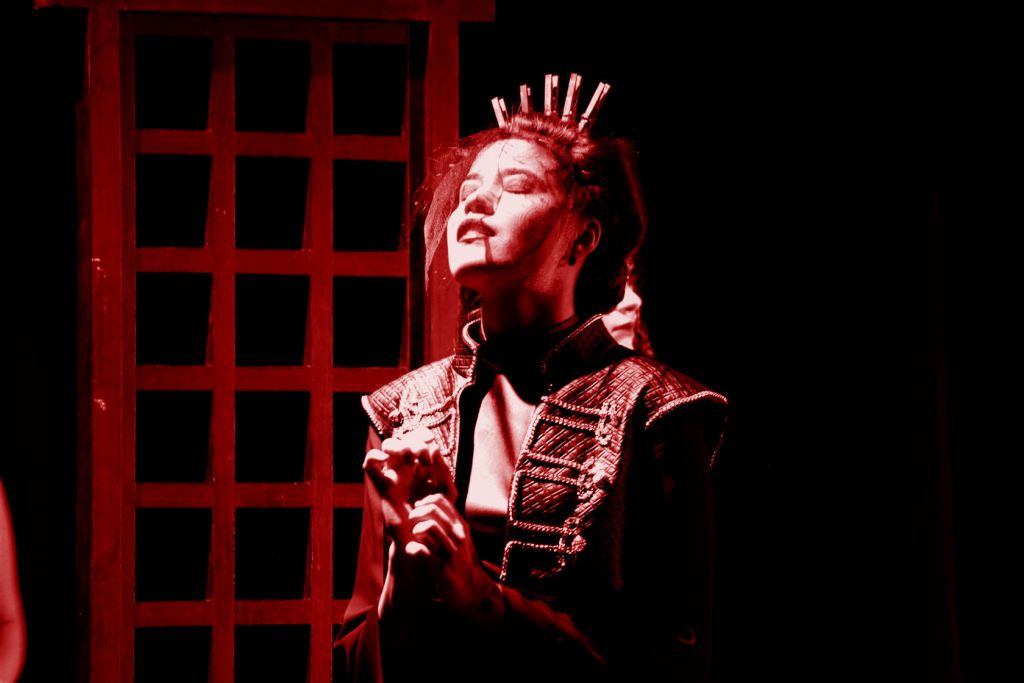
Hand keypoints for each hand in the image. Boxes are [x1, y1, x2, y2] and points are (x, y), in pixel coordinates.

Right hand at [363, 427, 454, 547]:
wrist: (424, 535)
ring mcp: (394, 473)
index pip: (419, 435)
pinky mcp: (382, 485)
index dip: (423, 434)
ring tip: (409, 459)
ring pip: (388, 444)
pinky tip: (386, 460)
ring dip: (399, 446)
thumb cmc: (437, 515)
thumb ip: (444, 470)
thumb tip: (434, 448)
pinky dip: (374, 456)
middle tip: (424, 460)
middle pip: (404, 437)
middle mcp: (408, 464)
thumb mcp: (447, 491)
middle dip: (415, 443)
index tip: (432, 445)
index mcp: (424, 462)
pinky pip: (369, 465)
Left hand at [407, 493, 504, 624]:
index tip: (418, 510)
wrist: (473, 591)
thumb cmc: (460, 562)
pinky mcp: (442, 569)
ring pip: (429, 527)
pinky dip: (412, 549)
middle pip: (432, 510)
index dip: (424, 501)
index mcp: (460, 526)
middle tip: (411, 522)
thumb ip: (447, 525)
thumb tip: (425, 507)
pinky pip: (421, 552)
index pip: (440, 500)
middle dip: (416, 513)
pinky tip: (412, 552)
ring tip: (414, 537)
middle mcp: (458, 536)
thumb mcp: (459, 540)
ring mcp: (451, 552)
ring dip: (416, 529)